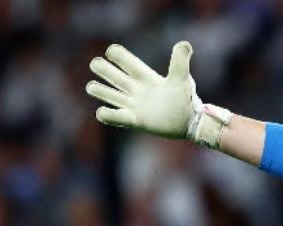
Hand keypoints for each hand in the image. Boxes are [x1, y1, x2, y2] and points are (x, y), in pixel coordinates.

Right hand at [85, 41, 230, 147]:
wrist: (191, 123)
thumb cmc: (186, 99)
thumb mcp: (182, 79)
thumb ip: (180, 62)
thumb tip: (184, 44)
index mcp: (146, 77)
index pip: (127, 62)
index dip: (117, 55)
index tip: (111, 51)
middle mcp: (137, 90)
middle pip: (114, 76)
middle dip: (103, 69)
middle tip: (95, 64)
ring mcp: (135, 106)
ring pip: (110, 95)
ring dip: (99, 90)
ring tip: (91, 87)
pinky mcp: (135, 121)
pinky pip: (116, 117)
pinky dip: (106, 115)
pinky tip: (102, 112)